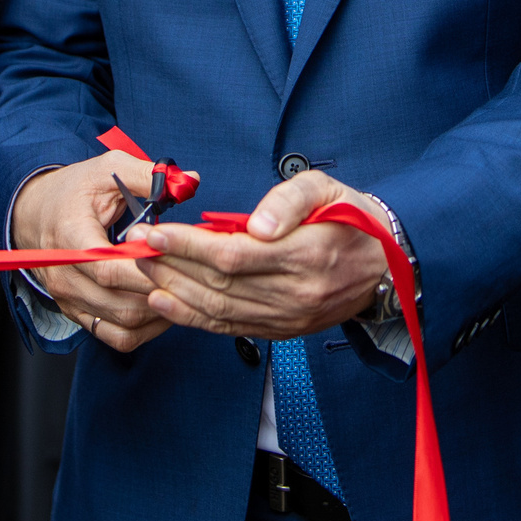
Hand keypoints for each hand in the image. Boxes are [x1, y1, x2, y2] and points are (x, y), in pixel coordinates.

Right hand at [10, 149, 170, 351]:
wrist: (35, 214)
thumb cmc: (74, 191)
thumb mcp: (107, 170)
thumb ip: (147, 175)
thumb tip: (190, 180)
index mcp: (70, 237)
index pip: (109, 268)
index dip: (147, 268)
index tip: (178, 256)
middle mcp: (66, 276)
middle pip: (121, 302)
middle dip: (162, 291)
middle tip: (192, 277)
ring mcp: (71, 299)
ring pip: (124, 324)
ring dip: (158, 312)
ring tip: (183, 291)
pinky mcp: (79, 314)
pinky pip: (117, 337)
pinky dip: (145, 329)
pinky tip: (164, 308)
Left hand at [134, 171, 386, 339]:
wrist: (387, 266)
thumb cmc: (353, 219)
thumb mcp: (328, 190)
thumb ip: (290, 200)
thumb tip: (257, 225)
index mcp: (307, 255)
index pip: (233, 254)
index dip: (188, 246)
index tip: (153, 232)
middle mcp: (296, 294)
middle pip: (219, 284)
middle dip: (171, 265)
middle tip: (133, 248)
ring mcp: (289, 317)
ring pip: (220, 310)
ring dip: (175, 291)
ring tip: (142, 270)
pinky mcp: (283, 331)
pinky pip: (231, 327)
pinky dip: (193, 317)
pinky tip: (165, 302)